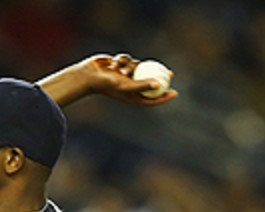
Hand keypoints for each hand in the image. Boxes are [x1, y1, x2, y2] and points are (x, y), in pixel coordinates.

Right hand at [39, 54, 177, 107]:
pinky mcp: (120, 65)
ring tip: (119, 69)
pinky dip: (123, 60)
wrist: (89, 75)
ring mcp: (125, 75)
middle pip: (150, 82)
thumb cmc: (107, 84)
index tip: (175, 92)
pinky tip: (113, 63)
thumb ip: (142, 84)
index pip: (152, 98)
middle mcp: (130, 86)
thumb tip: (158, 84)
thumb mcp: (126, 85)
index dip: (164, 97)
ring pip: (138, 67)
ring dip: (130, 66)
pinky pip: (129, 59)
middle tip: (170, 73)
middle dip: (161, 77)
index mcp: (132, 96)